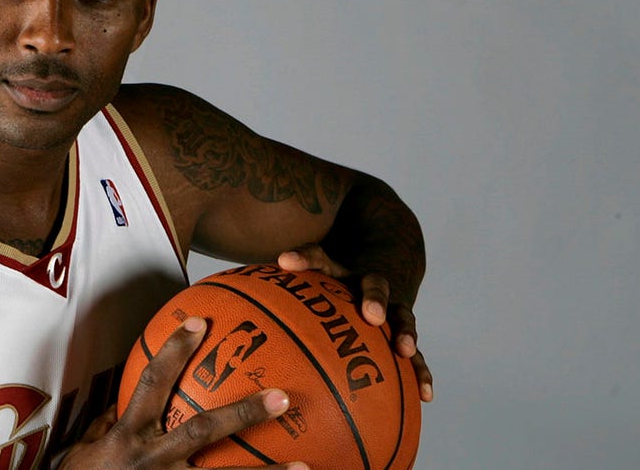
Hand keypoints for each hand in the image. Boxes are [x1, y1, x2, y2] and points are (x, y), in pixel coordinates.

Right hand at [60, 317, 308, 468]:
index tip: (201, 322)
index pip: (152, 382)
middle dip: (244, 411)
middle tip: (282, 397)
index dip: (175, 350)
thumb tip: (124, 403)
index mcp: (128, 436)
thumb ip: (108, 428)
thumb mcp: (82, 453)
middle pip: (204, 431)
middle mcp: (152, 460)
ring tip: (307, 469)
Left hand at [277, 247, 433, 401]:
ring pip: (401, 316)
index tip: (285, 261)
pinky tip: (426, 395)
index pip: (321, 257)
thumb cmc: (331, 269)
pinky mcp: (401, 325)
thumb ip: (268, 282)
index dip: (304, 258)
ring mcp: (390, 304)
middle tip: (368, 314)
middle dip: (372, 298)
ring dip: (404, 332)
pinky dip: (421, 371)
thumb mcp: (306, 265)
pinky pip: (414, 351)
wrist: (387, 244)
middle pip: (373, 285)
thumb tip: (213, 301)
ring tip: (405, 350)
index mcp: (339, 267)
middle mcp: (367, 282)